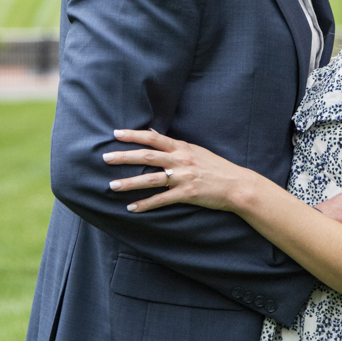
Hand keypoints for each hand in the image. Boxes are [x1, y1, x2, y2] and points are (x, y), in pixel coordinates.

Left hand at [104, 128, 246, 214]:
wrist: (236, 185)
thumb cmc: (216, 167)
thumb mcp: (195, 150)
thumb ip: (174, 144)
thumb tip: (153, 132)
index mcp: (182, 147)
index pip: (153, 137)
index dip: (134, 134)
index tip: (116, 133)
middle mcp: (180, 160)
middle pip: (147, 155)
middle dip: (124, 156)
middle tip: (105, 157)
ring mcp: (183, 177)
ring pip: (151, 178)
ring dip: (130, 182)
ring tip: (112, 186)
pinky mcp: (186, 194)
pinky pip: (161, 200)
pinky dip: (145, 204)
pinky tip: (132, 207)